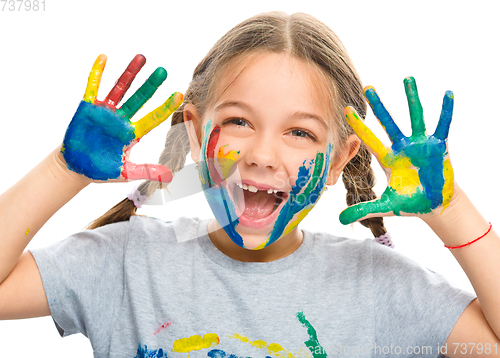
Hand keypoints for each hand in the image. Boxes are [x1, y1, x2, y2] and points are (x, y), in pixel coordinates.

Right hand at [61, 54, 182, 182]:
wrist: (76, 168)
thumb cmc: (101, 170)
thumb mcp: (126, 172)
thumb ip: (147, 171)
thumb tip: (170, 175)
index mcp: (132, 133)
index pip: (153, 118)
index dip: (165, 107)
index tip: (178, 96)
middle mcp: (122, 119)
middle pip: (139, 99)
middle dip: (151, 85)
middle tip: (163, 71)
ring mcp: (106, 111)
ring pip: (120, 88)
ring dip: (130, 73)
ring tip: (142, 57)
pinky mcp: (88, 107)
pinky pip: (93, 87)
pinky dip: (97, 73)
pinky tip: (104, 57)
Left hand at [339, 76, 454, 224]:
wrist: (434, 205)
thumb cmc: (409, 202)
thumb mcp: (386, 206)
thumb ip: (363, 210)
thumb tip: (340, 220)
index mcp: (388, 159)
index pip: (369, 140)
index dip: (358, 127)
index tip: (345, 111)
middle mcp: (402, 147)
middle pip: (388, 123)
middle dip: (379, 106)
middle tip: (367, 87)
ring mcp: (420, 145)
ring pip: (414, 118)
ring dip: (411, 98)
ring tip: (407, 78)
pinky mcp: (439, 147)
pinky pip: (443, 126)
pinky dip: (445, 112)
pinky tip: (447, 94)